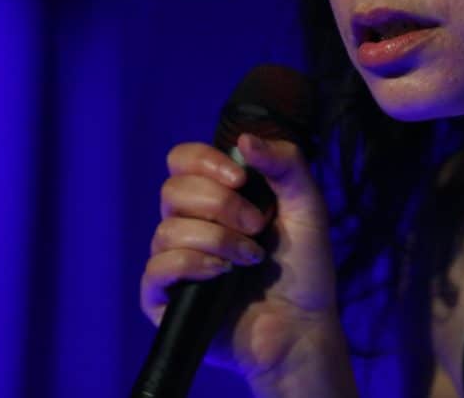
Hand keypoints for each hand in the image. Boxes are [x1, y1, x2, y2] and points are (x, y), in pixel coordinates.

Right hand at [140, 133, 351, 391]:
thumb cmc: (305, 266)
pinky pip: (156, 268)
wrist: (303, 324)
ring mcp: (176, 261)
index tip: (241, 178)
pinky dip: (191, 264)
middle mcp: (190, 224)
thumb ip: (284, 163)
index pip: (183, 160)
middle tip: (257, 226)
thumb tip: (243, 139)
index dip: (204, 161)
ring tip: (251, 258)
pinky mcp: (165, 298)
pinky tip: (221, 274)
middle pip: (173, 190)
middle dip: (220, 204)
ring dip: (217, 239)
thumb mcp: (307, 204)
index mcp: (217, 197)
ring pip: (167, 229)